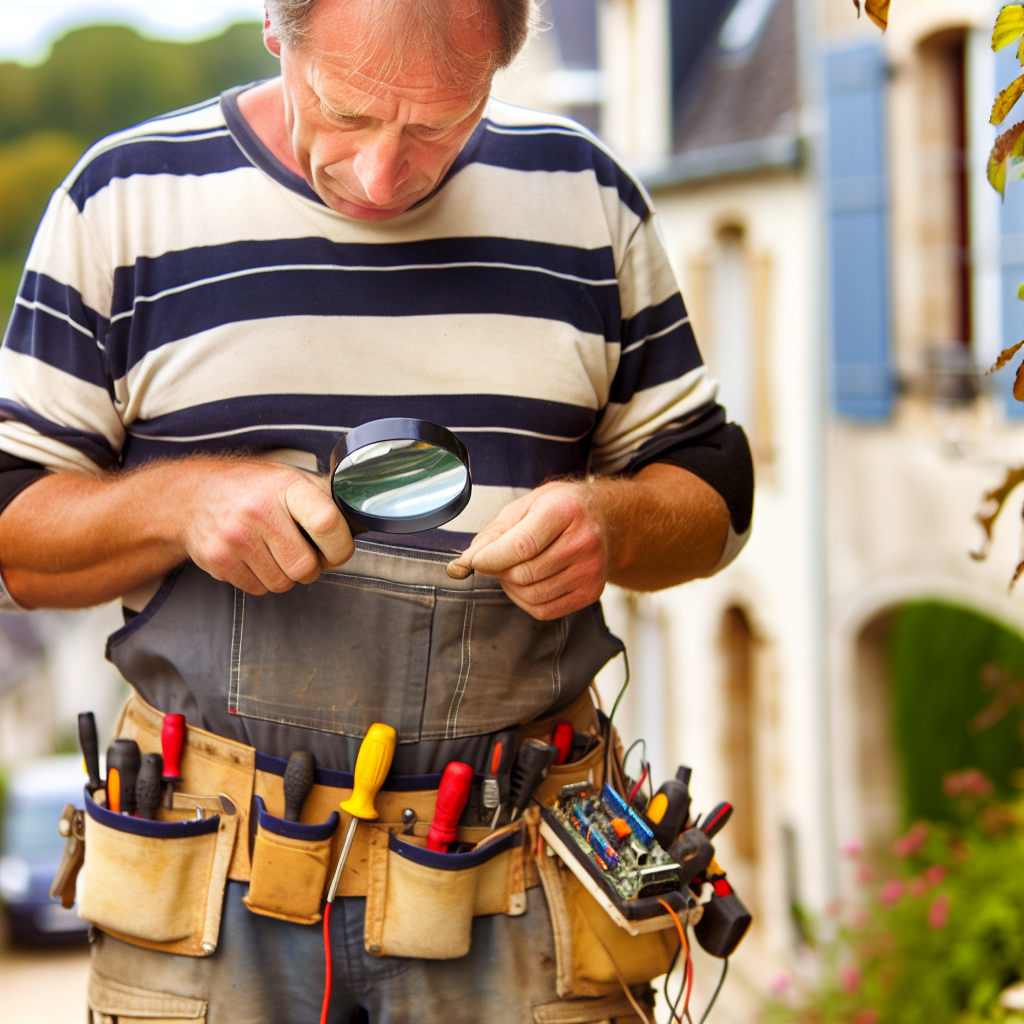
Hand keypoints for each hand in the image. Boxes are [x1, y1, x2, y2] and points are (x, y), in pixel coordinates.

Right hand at [180, 460, 353, 594]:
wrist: (193, 496)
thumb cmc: (252, 489)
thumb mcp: (289, 480)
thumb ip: (323, 498)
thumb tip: (360, 514)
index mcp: (286, 487)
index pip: (327, 523)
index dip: (340, 546)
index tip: (336, 550)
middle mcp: (259, 510)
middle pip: (305, 566)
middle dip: (310, 568)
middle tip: (301, 553)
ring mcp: (235, 537)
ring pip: (283, 583)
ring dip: (285, 575)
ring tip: (273, 552)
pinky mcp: (218, 559)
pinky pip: (258, 589)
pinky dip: (261, 580)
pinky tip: (253, 557)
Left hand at [447, 481, 608, 619]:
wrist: (604, 519)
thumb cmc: (560, 509)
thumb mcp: (524, 507)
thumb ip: (492, 535)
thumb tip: (461, 565)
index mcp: (565, 511)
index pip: (521, 546)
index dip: (491, 558)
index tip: (476, 561)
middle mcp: (583, 541)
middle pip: (525, 573)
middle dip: (500, 572)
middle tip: (498, 560)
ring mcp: (590, 570)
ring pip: (532, 594)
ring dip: (512, 587)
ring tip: (515, 568)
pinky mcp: (591, 592)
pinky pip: (545, 610)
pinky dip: (526, 600)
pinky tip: (528, 583)